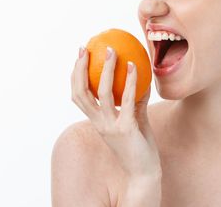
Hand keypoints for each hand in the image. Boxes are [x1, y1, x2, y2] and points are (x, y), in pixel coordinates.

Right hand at [71, 46, 161, 179]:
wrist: (145, 171)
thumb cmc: (139, 145)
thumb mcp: (135, 117)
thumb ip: (134, 99)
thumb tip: (139, 73)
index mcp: (96, 120)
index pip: (78, 95)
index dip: (75, 75)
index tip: (80, 54)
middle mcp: (98, 123)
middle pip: (80, 93)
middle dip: (79, 69)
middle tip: (85, 49)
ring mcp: (110, 126)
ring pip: (101, 93)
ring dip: (105, 69)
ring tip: (111, 51)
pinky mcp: (125, 128)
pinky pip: (126, 100)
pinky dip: (129, 81)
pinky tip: (134, 66)